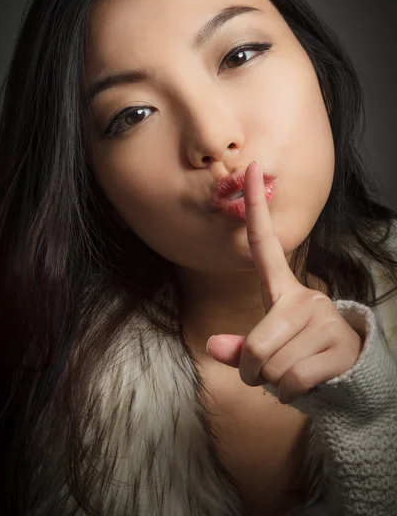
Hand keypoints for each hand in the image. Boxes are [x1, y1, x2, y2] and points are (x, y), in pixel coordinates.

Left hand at [206, 161, 363, 403]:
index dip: (254, 206)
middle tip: (266, 372)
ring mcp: (325, 319)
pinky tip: (306, 384)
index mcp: (283, 290)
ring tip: (291, 373)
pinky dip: (289, 393)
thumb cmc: (295, 355)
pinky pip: (292, 380)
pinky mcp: (340, 346)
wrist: (345, 376)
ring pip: (272, 366)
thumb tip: (212, 346)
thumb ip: (238, 347)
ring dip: (272, 383)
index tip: (251, 166)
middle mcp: (305, 297)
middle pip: (255, 343)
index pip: (265, 243)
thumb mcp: (264, 348)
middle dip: (251, 370)